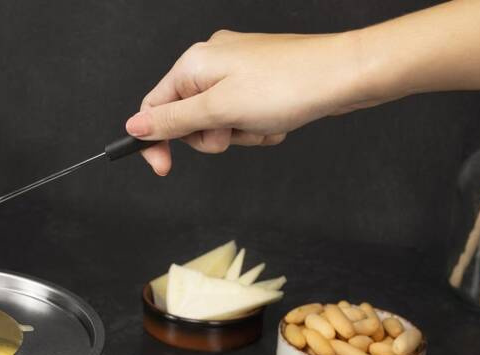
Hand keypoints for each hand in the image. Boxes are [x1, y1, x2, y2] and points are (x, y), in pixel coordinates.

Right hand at [126, 30, 385, 174]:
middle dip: (210, 137)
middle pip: (187, 118)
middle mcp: (212, 62)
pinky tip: (276, 122)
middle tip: (233, 131)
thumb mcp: (219, 110)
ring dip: (238, 134)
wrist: (345, 75)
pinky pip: (243, 116)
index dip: (156, 141)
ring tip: (262, 124)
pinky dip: (256, 126)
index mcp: (194, 64)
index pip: (154, 107)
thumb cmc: (288, 86)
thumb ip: (173, 121)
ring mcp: (237, 71)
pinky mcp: (259, 82)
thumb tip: (134, 126)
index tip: (164, 168)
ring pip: (218, 122)